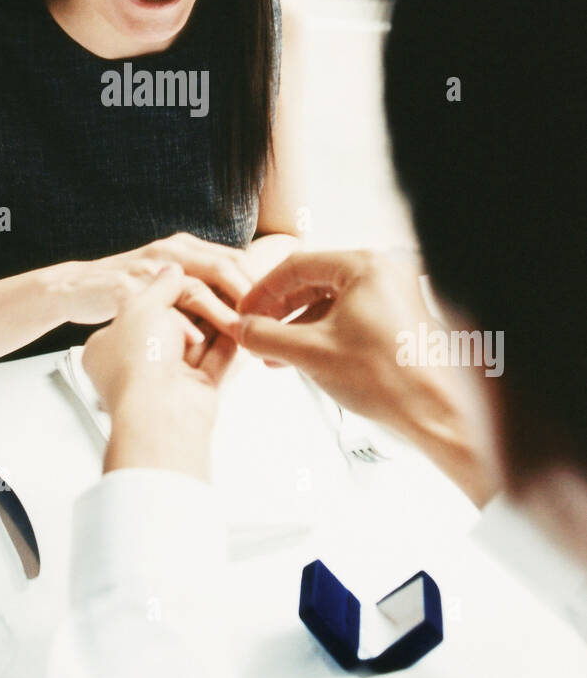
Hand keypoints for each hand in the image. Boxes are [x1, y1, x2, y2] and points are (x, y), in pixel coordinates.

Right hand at [61, 232, 251, 339]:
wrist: (78, 287)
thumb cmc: (131, 287)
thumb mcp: (172, 278)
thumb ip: (203, 282)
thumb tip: (244, 304)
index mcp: (186, 247)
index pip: (235, 260)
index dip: (258, 285)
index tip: (277, 312)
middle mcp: (170, 251)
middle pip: (222, 268)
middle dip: (248, 297)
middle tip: (267, 324)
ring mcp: (148, 266)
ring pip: (195, 287)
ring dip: (221, 314)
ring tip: (241, 335)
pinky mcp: (126, 286)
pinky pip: (159, 306)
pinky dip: (180, 325)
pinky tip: (196, 343)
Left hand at [83, 264, 235, 480]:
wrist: (159, 412)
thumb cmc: (138, 362)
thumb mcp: (143, 305)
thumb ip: (161, 284)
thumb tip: (172, 269)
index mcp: (107, 347)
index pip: (134, 313)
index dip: (159, 295)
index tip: (180, 278)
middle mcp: (135, 364)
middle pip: (169, 326)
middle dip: (192, 307)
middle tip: (213, 283)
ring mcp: (165, 379)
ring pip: (195, 342)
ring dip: (214, 321)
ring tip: (233, 295)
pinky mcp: (195, 389)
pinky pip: (215, 359)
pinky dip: (228, 341)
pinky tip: (240, 321)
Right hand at [236, 250, 497, 505]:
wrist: (436, 412)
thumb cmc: (387, 377)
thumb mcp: (311, 353)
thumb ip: (267, 336)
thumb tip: (242, 330)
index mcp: (366, 265)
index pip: (298, 266)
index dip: (264, 291)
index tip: (245, 312)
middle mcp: (384, 271)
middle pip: (315, 281)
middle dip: (281, 311)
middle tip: (257, 330)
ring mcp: (395, 294)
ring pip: (332, 301)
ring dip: (300, 326)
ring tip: (275, 352)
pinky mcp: (399, 317)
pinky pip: (351, 316)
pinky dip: (324, 333)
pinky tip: (303, 356)